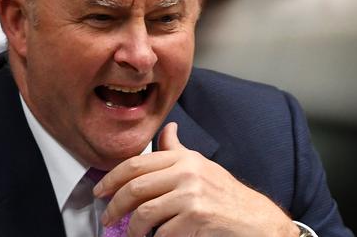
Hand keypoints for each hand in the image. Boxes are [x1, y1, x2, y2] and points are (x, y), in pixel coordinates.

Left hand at [93, 122, 298, 236]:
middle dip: (115, 206)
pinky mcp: (197, 218)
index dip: (112, 177)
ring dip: (132, 230)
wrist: (256, 218)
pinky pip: (163, 233)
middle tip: (107, 218)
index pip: (137, 163)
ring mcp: (192, 195)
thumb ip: (178, 151)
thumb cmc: (226, 194)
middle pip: (135, 188)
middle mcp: (187, 172)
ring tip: (131, 235)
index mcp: (184, 159)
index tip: (100, 191)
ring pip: (144, 214)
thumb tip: (167, 129)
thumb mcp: (202, 165)